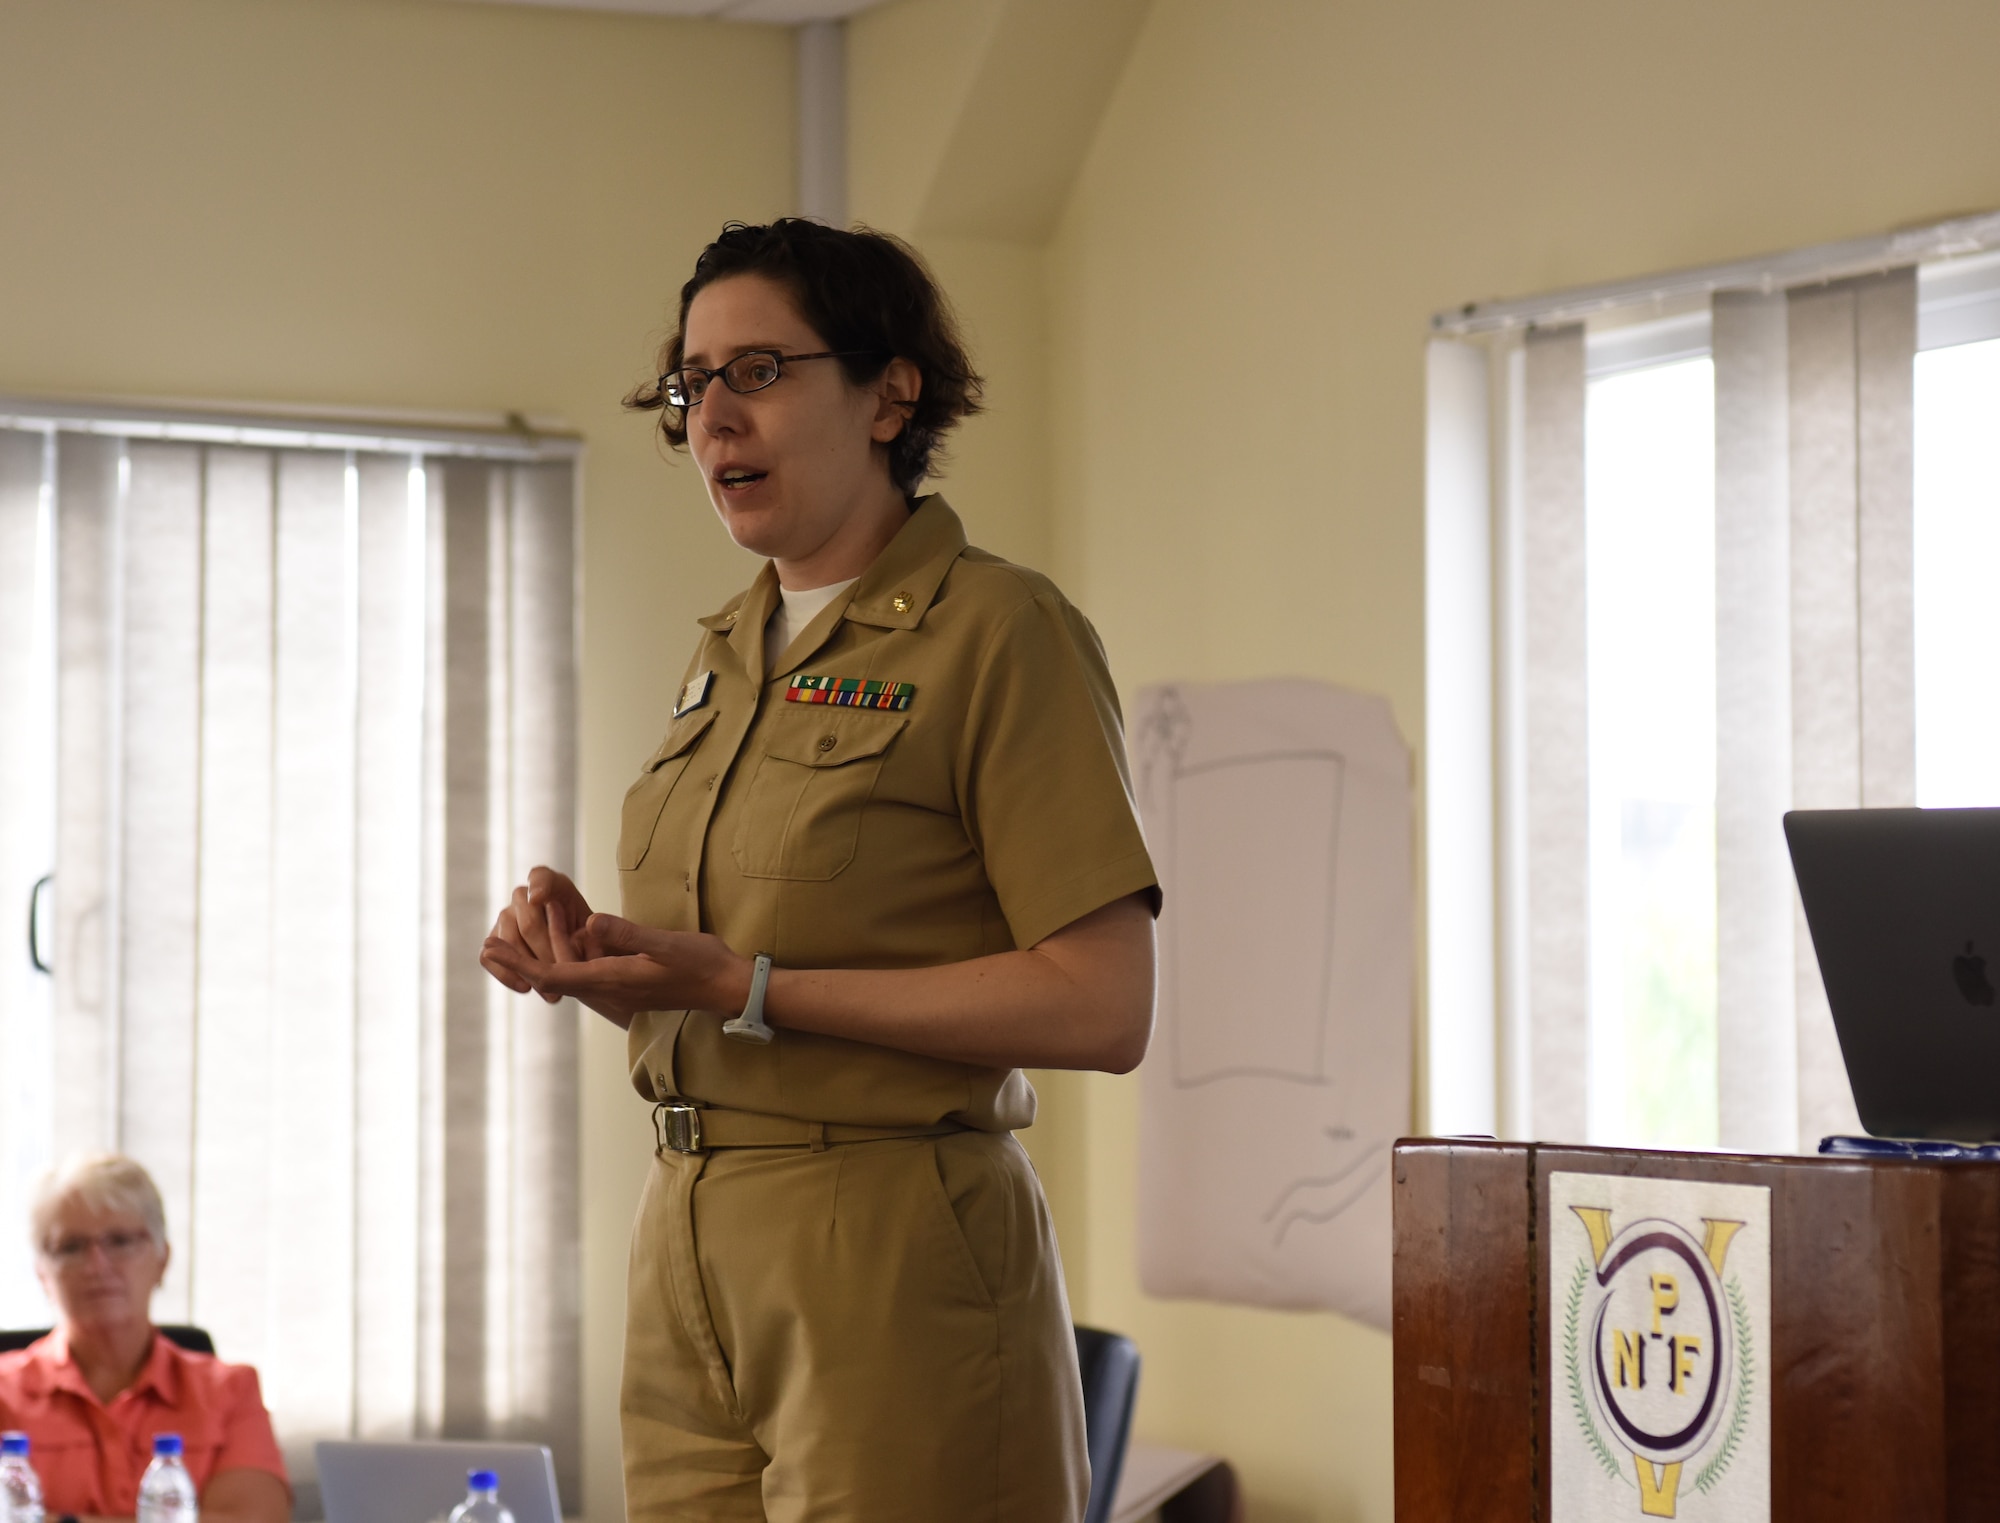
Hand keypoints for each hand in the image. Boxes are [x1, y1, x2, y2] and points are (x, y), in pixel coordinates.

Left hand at [481, 912, 752, 1028]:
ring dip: (539, 959)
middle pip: (552, 978)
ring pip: (566, 976)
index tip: (493, 949)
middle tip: (487, 944)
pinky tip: (562, 943)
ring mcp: (616, 988)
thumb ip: (628, 935)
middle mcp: (608, 988)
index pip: (553, 974)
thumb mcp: (666, 945)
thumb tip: (589, 923)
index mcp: (612, 979)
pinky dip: (563, 957)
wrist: (726, 988)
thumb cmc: (701, 964)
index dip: (520, 963)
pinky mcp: (625, 982)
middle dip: (518, 963)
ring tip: (516, 939)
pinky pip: (583, 974)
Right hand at [482, 867, 593, 1003]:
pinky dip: (505, 974)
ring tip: (551, 992)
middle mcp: (525, 896)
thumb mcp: (610, 935)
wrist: (581, 959)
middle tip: (563, 975)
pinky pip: (488, 956)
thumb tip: (589, 927)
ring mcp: (506, 917)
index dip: (540, 886)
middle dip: (546, 953)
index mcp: (555, 886)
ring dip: (529, 968)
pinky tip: (526, 988)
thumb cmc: (598, 945)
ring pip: (508, 941)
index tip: (540, 899)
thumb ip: (604, 928)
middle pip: (529, 923)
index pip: (541, 877)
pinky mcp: (495, 940)